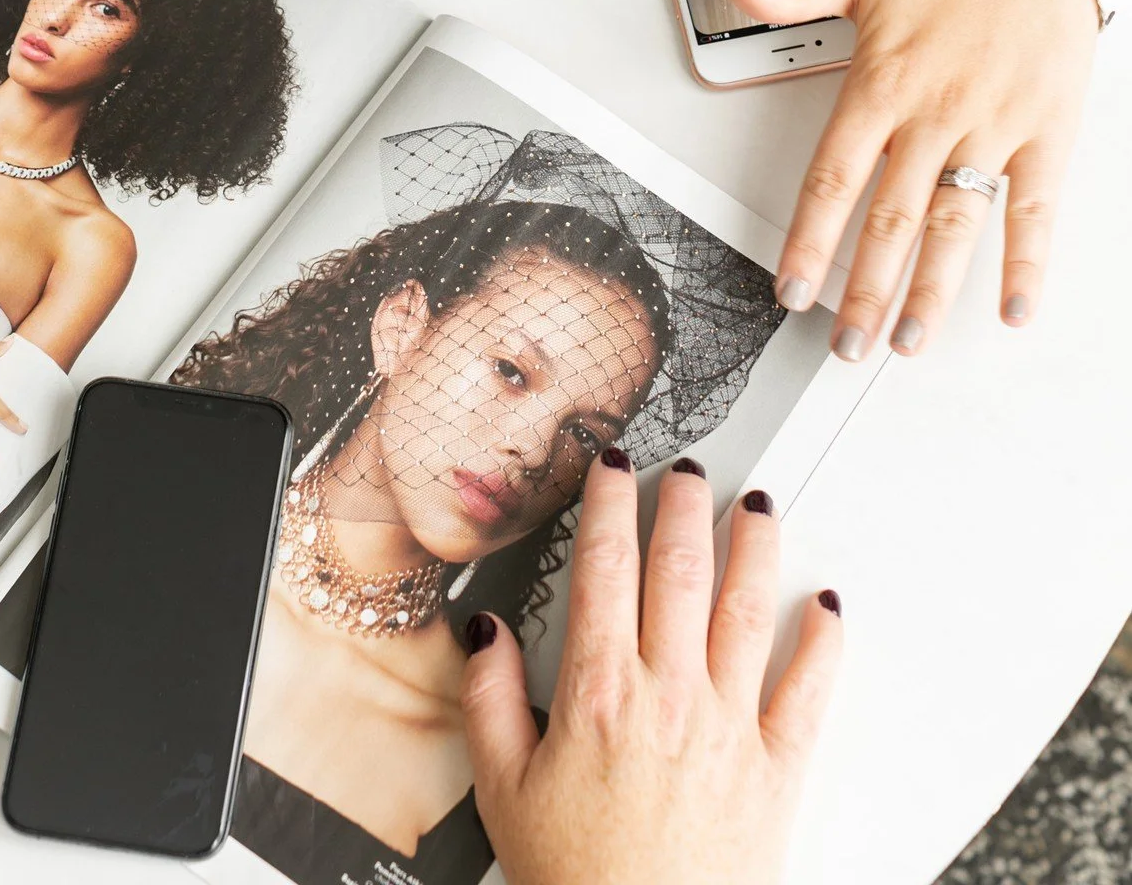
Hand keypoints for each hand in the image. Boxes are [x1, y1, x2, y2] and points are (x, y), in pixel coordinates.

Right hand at [462, 454, 840, 884]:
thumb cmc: (577, 882)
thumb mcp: (503, 791)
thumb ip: (490, 699)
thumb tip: (485, 630)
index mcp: (598, 692)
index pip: (604, 567)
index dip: (608, 504)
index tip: (613, 467)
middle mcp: (668, 695)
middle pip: (679, 568)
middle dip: (682, 504)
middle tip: (686, 469)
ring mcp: (728, 727)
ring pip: (746, 608)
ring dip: (753, 546)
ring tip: (756, 505)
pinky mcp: (776, 769)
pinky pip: (809, 689)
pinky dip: (822, 640)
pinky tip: (825, 604)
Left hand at [724, 0, 1099, 355]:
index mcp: (882, 80)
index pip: (834, 178)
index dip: (810, 242)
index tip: (793, 292)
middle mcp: (934, 112)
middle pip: (889, 219)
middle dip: (863, 290)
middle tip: (845, 346)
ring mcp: (993, 124)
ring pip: (954, 225)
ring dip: (931, 291)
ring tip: (908, 342)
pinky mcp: (1045, 128)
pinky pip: (1034, 207)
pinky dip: (1027, 262)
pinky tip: (1013, 310)